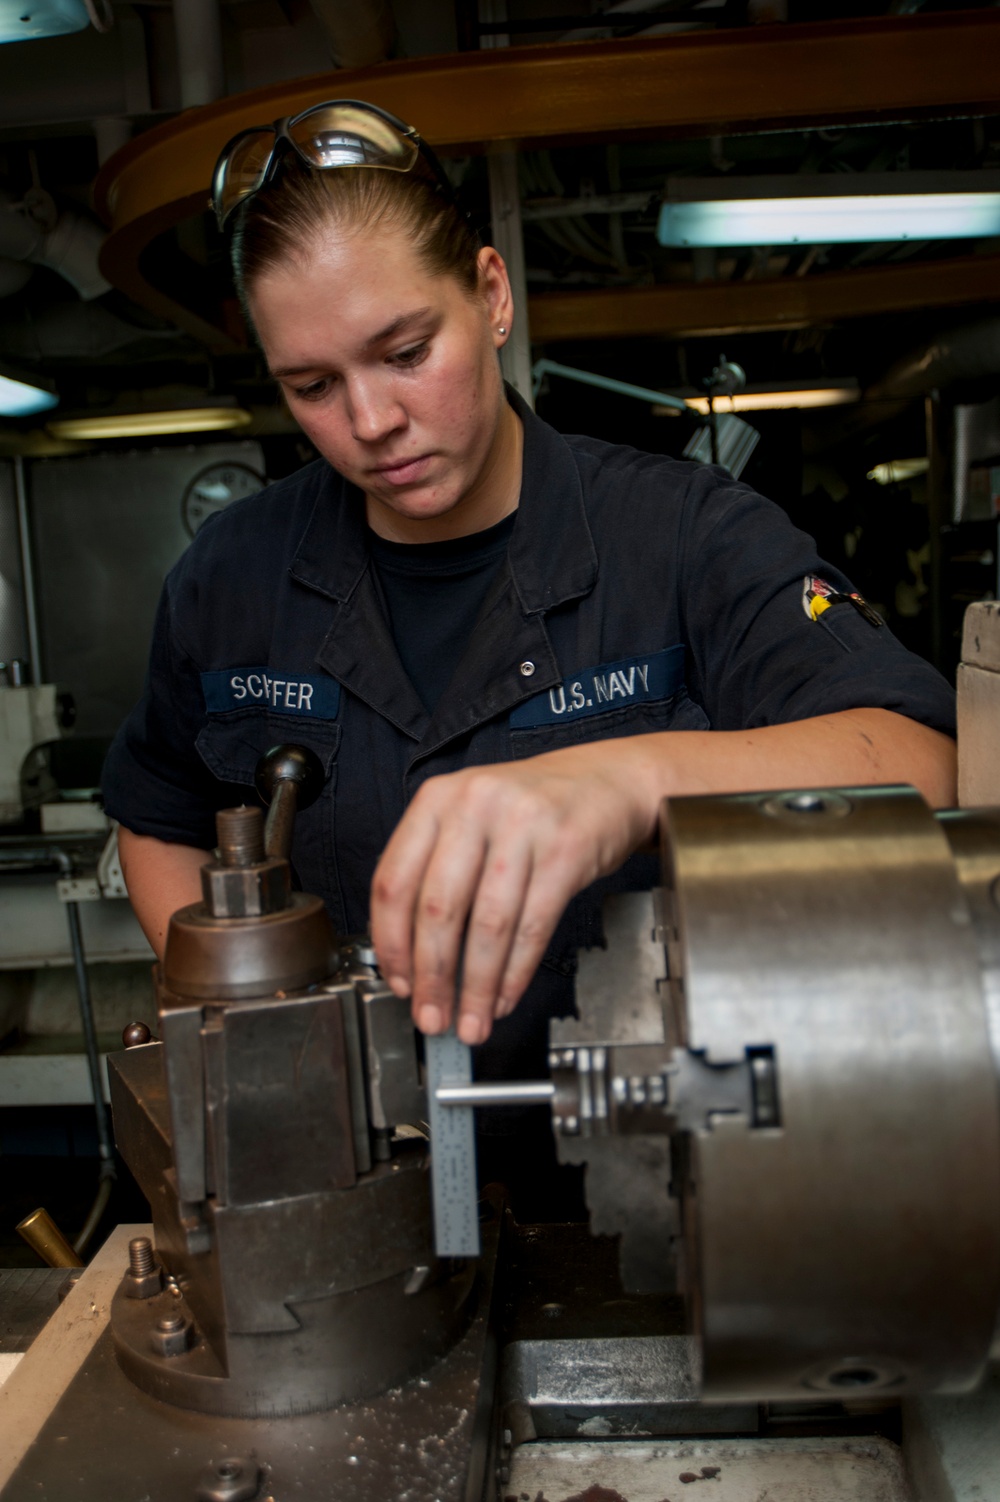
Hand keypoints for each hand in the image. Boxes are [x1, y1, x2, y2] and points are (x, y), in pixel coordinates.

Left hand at [369, 742, 656, 1045]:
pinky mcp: (565, 850)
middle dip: (432, 977)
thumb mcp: (472, 820)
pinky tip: (505, 996)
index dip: (391, 944)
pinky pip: (532, 927)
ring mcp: (522, 825)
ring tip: (472, 1019)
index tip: (398, 982)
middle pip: (438, 909)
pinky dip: (515, 973)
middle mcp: (475, 806)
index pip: (393, 881)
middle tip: (432, 1016)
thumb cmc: (533, 808)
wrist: (608, 781)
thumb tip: (416, 959)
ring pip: (487, 925)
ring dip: (476, 986)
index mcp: (437, 799)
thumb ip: (438, 872)